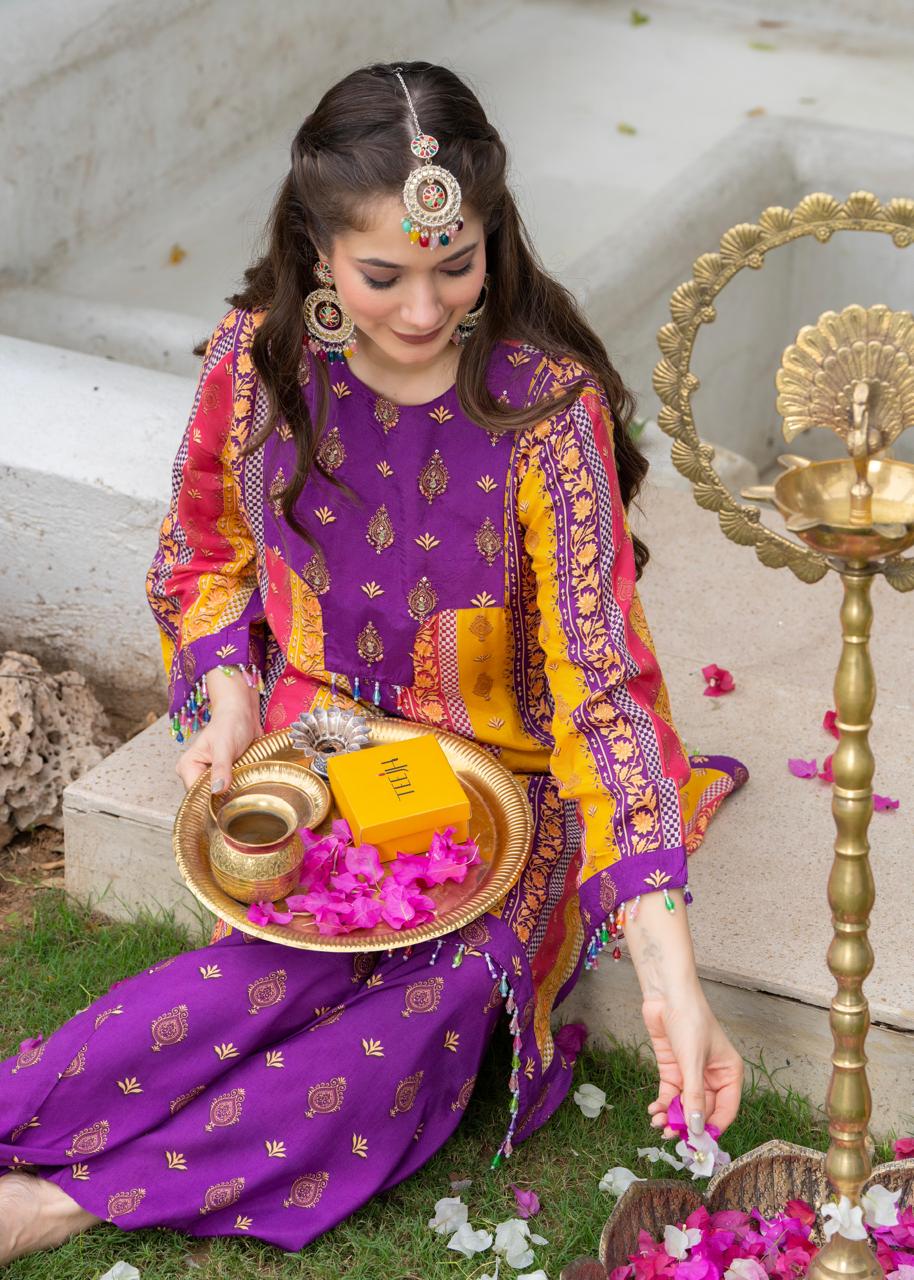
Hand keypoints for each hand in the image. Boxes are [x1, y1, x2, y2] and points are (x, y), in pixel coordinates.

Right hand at [175, 670, 260, 791]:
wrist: (242, 713)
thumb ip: (220, 768)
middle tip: (240, 781)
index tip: (230, 794)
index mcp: (187, 766)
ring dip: (233, 790)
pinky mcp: (221, 776)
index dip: (213, 798)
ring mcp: (207, 775)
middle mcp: (194, 773)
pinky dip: (238, 786)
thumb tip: (217, 790)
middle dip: (224, 794)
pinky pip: (228, 790)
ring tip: (243, 775)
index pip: (196, 794)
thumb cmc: (230, 723)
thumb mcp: (225, 746)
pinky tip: (245, 777)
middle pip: (207, 797)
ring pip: (219, 795)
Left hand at [641, 990, 743, 1138]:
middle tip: (671, 1137)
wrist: (666, 995)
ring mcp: (691, 1074)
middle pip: (702, 1111)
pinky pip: (670, 1095)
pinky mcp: (673, 1069)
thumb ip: (695, 1097)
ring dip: (672, 1117)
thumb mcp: (694, 1062)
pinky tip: (654, 1111)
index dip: (711, 1128)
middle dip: (687, 1125)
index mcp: (729, 1074)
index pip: (725, 1111)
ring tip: (658, 1125)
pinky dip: (663, 1105)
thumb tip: (697, 1129)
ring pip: (684, 1106)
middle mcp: (712, 1077)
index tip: (697, 1143)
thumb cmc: (690, 1020)